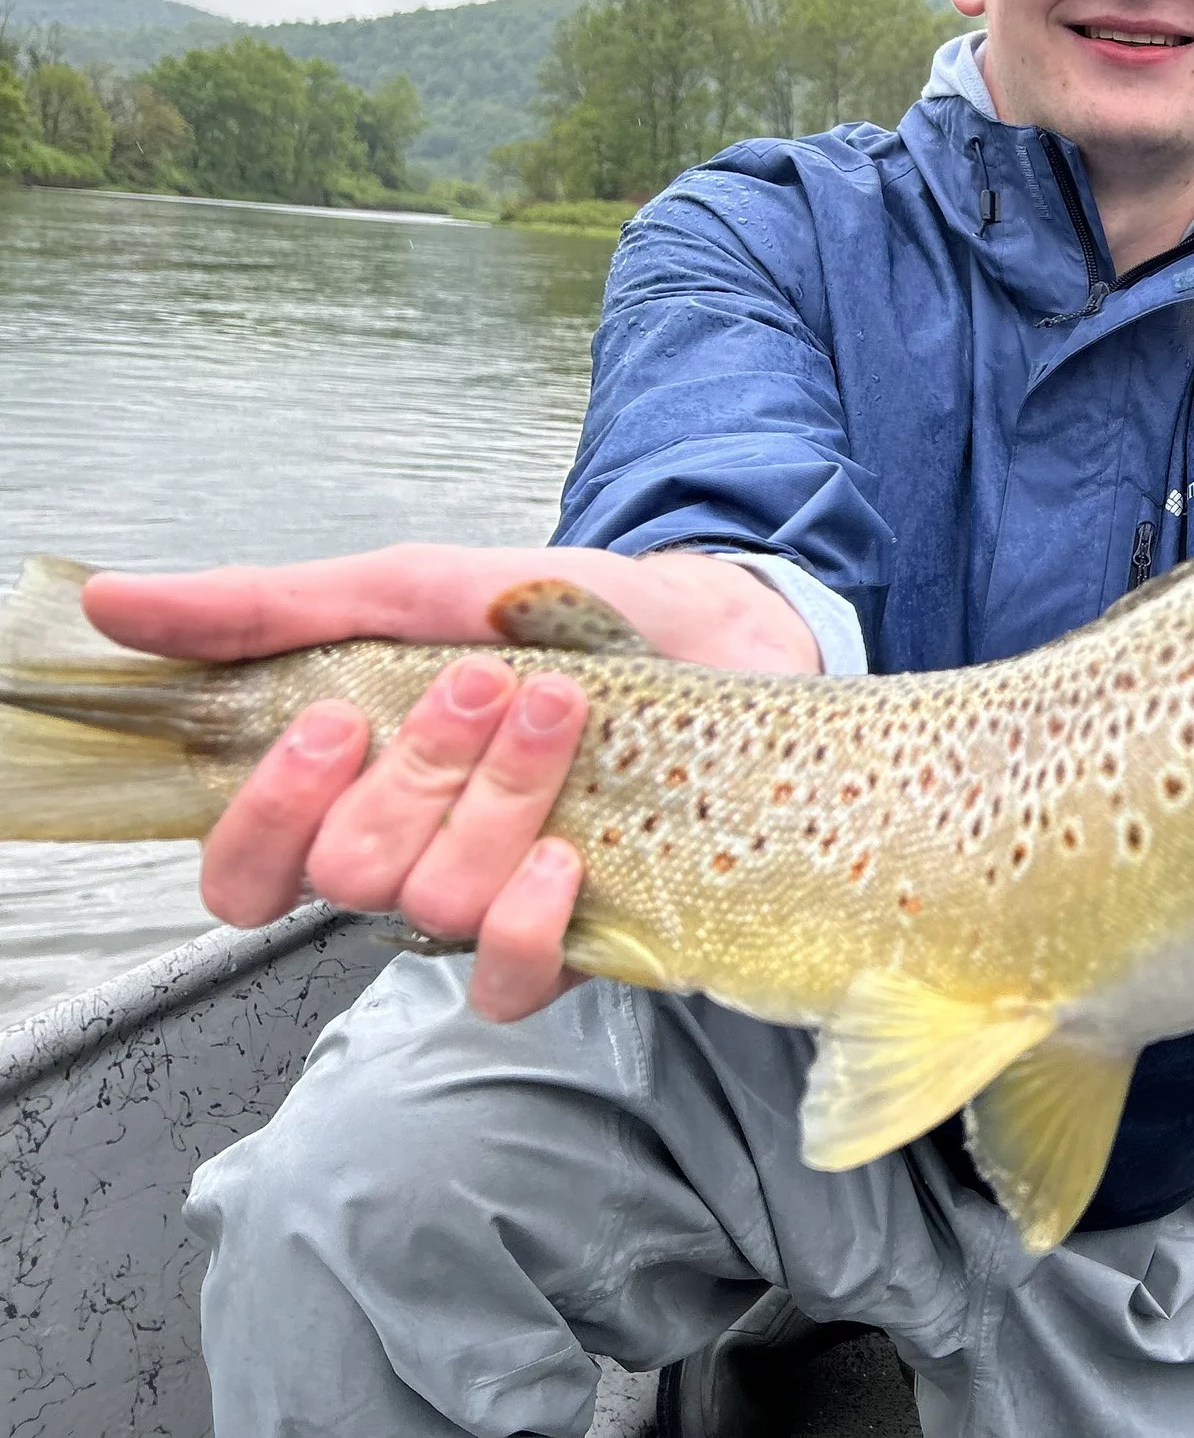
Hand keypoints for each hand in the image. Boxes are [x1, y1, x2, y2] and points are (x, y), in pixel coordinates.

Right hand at [80, 545, 822, 1020]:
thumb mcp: (408, 588)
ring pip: (436, 906)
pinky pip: (512, 981)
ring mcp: (495, 907)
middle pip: (349, 874)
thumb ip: (267, 610)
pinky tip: (566, 851)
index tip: (333, 723)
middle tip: (482, 685)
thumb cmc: (551, 613)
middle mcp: (411, 863)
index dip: (266, 820)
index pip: (243, 877)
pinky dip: (530, 919)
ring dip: (494, 801)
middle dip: (417, 771)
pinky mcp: (583, 938)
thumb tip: (111, 606)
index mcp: (351, 797)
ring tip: (558, 714)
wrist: (706, 620)